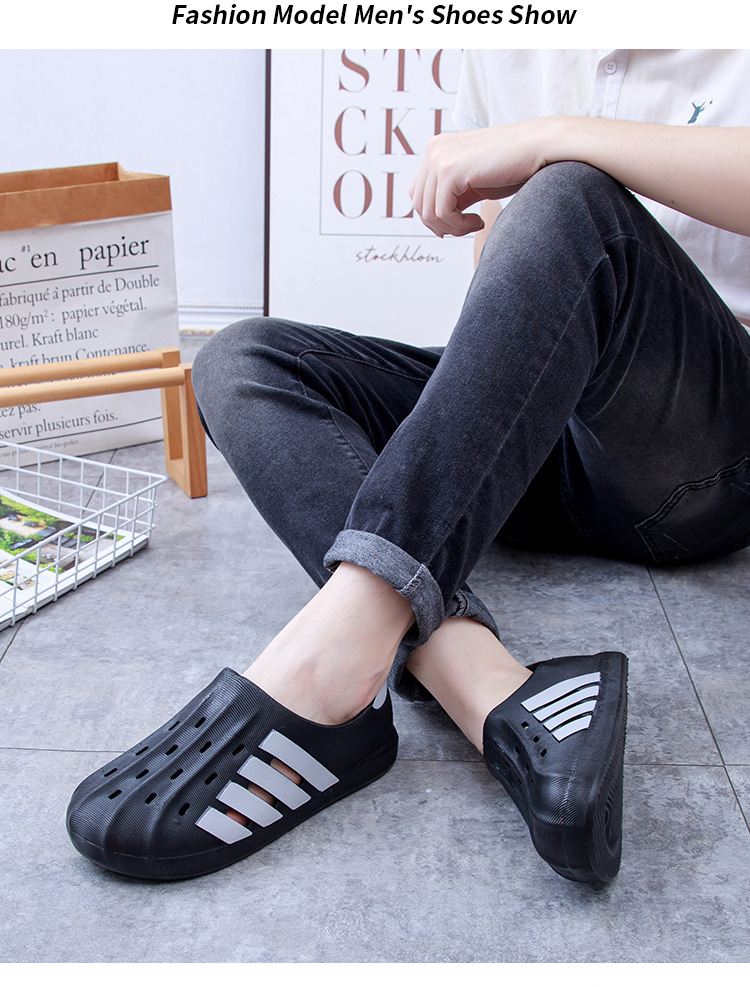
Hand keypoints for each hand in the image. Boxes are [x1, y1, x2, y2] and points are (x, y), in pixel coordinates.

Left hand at [409, 119, 553, 237]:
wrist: (538, 148)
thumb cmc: (511, 166)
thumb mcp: (472, 183)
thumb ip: (451, 195)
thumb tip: (433, 222)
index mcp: (437, 149)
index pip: (418, 193)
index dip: (433, 218)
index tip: (457, 227)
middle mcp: (433, 149)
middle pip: (419, 204)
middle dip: (441, 225)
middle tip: (467, 229)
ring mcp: (439, 157)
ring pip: (428, 212)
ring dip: (452, 228)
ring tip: (476, 225)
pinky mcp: (449, 169)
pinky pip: (442, 213)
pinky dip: (459, 225)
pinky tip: (479, 221)